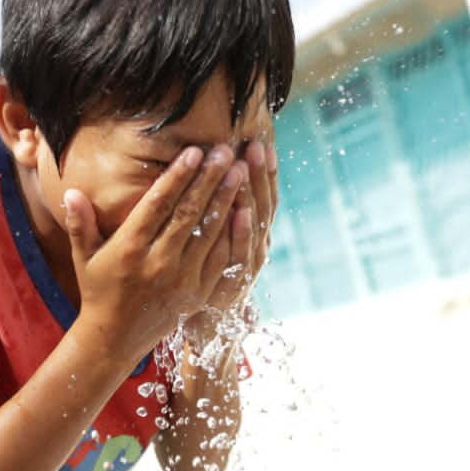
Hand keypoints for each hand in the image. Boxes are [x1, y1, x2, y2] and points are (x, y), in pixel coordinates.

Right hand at [65, 145, 245, 359]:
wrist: (115, 339)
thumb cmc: (98, 291)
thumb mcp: (84, 258)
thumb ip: (80, 224)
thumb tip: (70, 192)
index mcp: (129, 248)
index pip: (158, 204)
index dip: (177, 176)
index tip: (193, 151)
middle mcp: (157, 262)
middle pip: (188, 213)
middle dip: (209, 179)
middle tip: (224, 150)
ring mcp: (181, 279)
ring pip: (209, 232)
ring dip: (226, 199)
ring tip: (238, 170)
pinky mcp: (198, 293)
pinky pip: (220, 259)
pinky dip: (233, 233)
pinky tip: (244, 209)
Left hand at [184, 137, 276, 342]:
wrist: (206, 330)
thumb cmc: (205, 281)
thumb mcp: (215, 245)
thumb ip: (218, 213)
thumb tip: (219, 175)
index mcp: (252, 235)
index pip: (261, 196)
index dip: (263, 170)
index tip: (260, 140)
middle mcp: (256, 248)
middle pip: (261, 205)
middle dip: (259, 174)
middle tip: (255, 143)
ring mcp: (247, 268)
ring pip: (254, 227)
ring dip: (251, 194)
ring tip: (247, 164)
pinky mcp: (234, 286)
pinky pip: (240, 256)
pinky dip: (243, 233)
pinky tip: (240, 210)